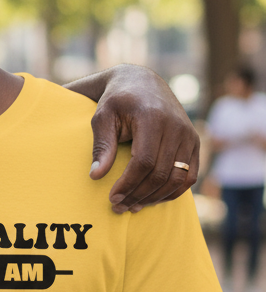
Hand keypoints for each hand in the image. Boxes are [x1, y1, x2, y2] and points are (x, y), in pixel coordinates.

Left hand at [88, 67, 198, 212]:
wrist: (142, 84)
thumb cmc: (117, 101)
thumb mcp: (102, 117)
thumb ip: (101, 146)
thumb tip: (95, 176)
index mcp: (153, 118)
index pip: (144, 162)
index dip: (129, 184)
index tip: (112, 198)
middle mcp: (177, 127)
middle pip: (161, 173)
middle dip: (138, 195)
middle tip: (118, 207)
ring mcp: (190, 135)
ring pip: (178, 178)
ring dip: (155, 198)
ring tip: (133, 207)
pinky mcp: (195, 143)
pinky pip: (190, 176)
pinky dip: (173, 192)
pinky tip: (152, 199)